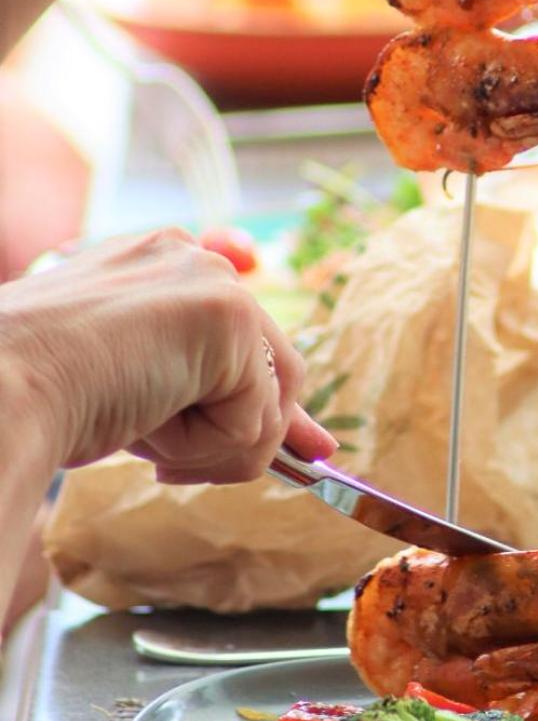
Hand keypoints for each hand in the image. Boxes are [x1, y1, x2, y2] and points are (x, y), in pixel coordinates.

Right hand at [0, 230, 335, 484]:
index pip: (245, 338)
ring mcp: (215, 282)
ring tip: (141, 435)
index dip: (262, 401)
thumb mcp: (135, 388)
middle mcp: (194, 259)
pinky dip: (203, 449)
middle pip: (274, 371)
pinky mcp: (229, 319)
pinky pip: (254, 421)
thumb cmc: (39, 397)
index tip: (301, 446)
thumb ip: (209, 397)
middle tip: (169, 461)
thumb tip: (315, 444)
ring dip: (211, 448)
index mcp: (159, 265)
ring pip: (270, 402)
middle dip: (241, 435)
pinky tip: (146, 427)